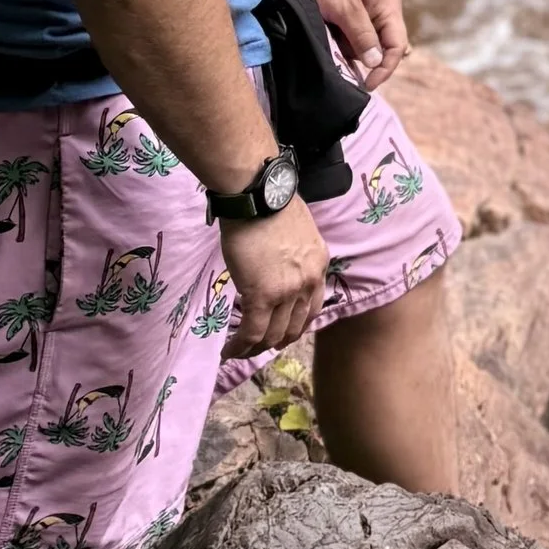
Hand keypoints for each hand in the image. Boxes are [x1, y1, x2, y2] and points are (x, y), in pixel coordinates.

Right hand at [222, 193, 330, 358]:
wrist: (257, 197)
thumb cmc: (270, 206)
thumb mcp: (298, 232)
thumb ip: (296, 255)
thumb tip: (280, 265)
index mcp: (319, 266)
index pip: (312, 308)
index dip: (295, 325)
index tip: (281, 331)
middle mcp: (309, 282)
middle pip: (295, 327)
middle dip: (276, 341)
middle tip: (259, 345)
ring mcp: (288, 292)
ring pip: (273, 334)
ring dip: (255, 347)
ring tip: (240, 350)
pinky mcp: (262, 296)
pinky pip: (252, 332)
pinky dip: (240, 346)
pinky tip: (229, 351)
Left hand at [285, 0, 409, 86]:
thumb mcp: (345, 9)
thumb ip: (362, 36)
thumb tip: (376, 63)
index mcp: (389, 7)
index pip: (397, 47)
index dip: (385, 69)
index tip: (366, 85)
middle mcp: (384, 8)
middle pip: (386, 46)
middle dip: (370, 63)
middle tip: (352, 78)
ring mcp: (370, 8)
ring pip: (369, 41)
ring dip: (355, 52)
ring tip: (337, 59)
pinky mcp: (354, 8)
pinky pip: (356, 33)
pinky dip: (346, 42)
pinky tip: (333, 45)